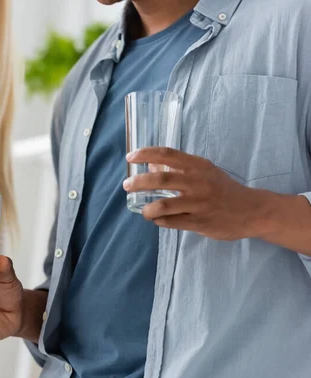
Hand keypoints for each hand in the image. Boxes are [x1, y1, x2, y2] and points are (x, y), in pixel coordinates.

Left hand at [123, 147, 269, 240]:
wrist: (252, 210)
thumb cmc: (222, 189)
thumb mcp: (204, 172)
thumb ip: (180, 169)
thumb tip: (151, 166)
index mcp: (198, 166)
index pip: (168, 154)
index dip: (146, 154)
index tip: (130, 157)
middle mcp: (198, 182)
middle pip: (161, 180)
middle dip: (138, 182)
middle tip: (126, 186)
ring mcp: (199, 203)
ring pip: (163, 206)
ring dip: (147, 209)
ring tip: (144, 210)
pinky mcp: (200, 222)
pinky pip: (171, 222)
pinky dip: (160, 221)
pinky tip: (158, 219)